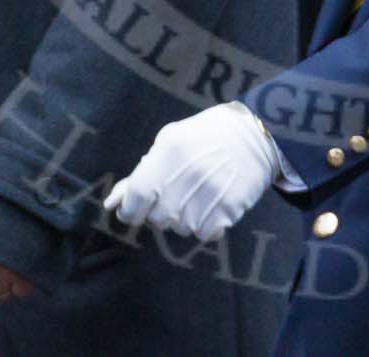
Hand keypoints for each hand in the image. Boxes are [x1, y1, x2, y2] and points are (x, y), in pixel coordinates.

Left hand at [103, 102, 281, 240]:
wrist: (256, 133)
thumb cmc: (206, 135)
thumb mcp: (169, 141)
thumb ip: (140, 173)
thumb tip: (111, 203)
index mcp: (168, 152)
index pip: (135, 199)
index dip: (131, 211)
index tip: (138, 210)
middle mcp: (186, 175)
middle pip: (158, 219)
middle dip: (161, 212)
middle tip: (178, 193)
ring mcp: (209, 193)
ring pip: (181, 229)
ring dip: (185, 219)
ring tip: (199, 195)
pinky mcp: (229, 208)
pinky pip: (205, 234)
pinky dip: (207, 225)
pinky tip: (214, 205)